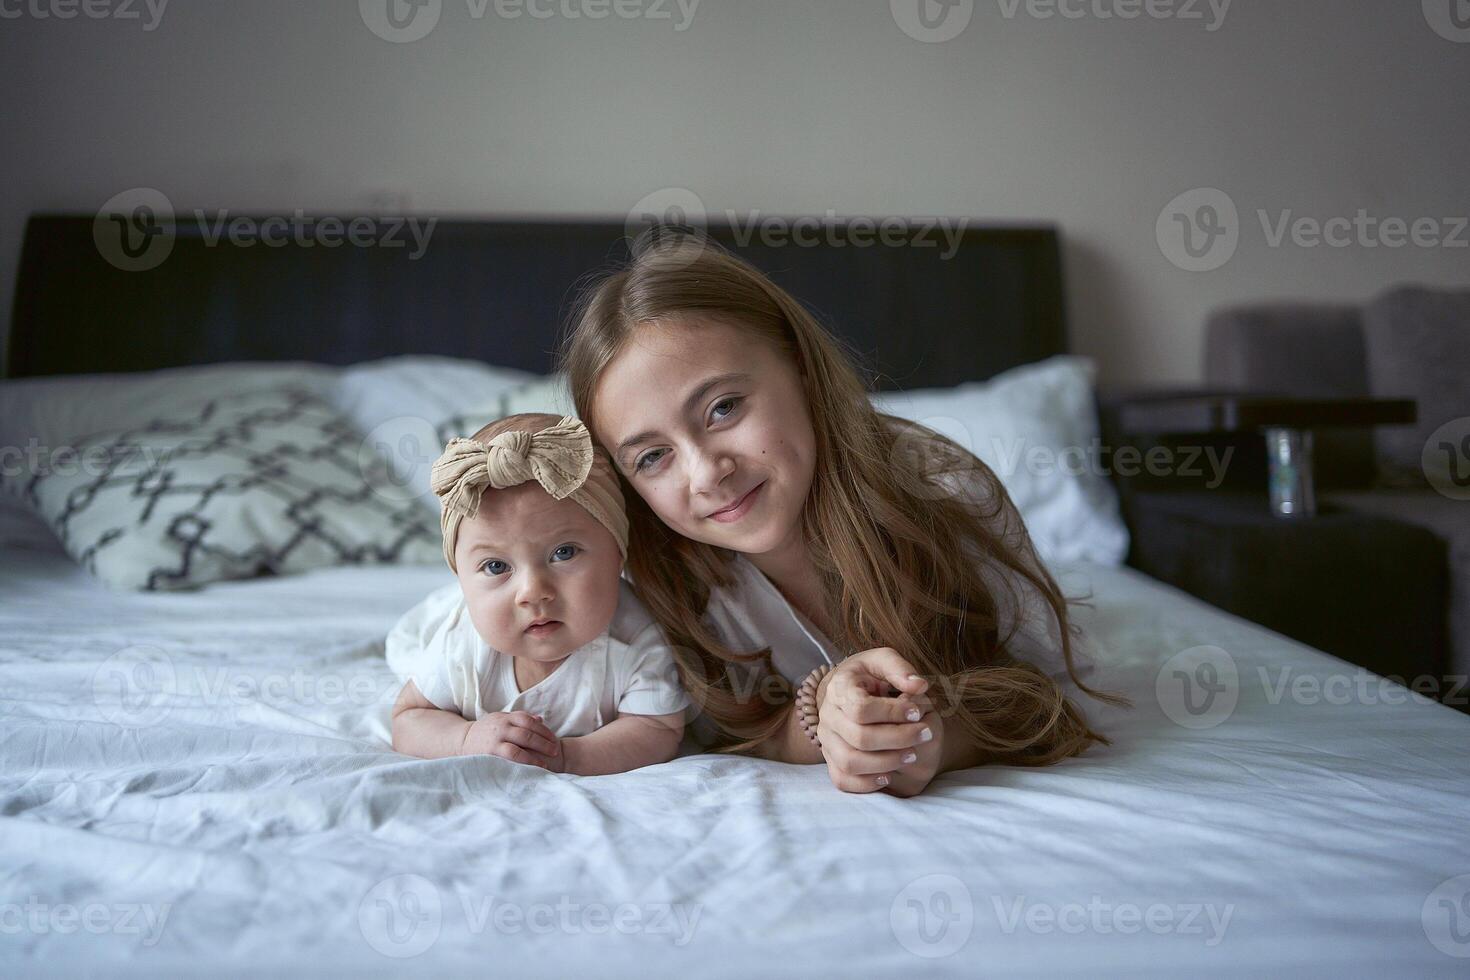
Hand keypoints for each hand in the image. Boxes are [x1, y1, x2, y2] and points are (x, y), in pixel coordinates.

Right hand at [460, 710, 560, 769]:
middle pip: (529, 732)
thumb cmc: (485, 732)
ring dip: (537, 753)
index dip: (544, 730)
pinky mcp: (491, 752)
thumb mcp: (501, 720)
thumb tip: (540, 719)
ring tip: (546, 762)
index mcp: (506, 717)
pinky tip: (533, 768)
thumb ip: (520, 719)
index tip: (554, 739)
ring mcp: (496, 738)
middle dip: (544, 742)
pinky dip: (524, 761)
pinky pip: (511, 755)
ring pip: (521, 743)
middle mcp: (502, 726)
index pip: (530, 720)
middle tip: (556, 751)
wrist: (460, 741)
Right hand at [816, 647, 939, 795]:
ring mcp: (826, 740)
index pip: (861, 708)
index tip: (918, 711)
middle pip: (859, 738)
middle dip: (898, 739)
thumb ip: (900, 669)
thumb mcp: (883, 661)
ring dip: (886, 762)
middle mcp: (827, 716)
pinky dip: (866, 784)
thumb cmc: (869, 675)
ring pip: (850, 762)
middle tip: (925, 734)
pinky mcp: (830, 760)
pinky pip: (842, 780)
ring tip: (912, 755)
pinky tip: (888, 775)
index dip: (893, 712)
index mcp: (838, 688)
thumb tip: (919, 687)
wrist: (849, 692)